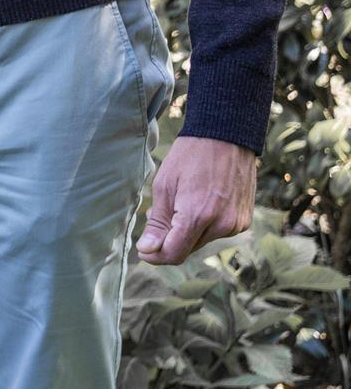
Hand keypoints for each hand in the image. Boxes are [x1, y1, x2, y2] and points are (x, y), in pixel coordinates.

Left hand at [135, 135, 256, 264]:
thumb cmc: (191, 154)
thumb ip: (158, 222)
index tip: (144, 248)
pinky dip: (206, 223)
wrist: (227, 133)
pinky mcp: (244, 220)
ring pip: (202, 240)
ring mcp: (236, 224)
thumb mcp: (165, 183)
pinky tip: (200, 200)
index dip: (155, 254)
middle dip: (170, 238)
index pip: (174, 254)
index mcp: (197, 216)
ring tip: (180, 202)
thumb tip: (147, 251)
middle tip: (158, 213)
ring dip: (188, 230)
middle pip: (188, 248)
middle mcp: (221, 226)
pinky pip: (218, 231)